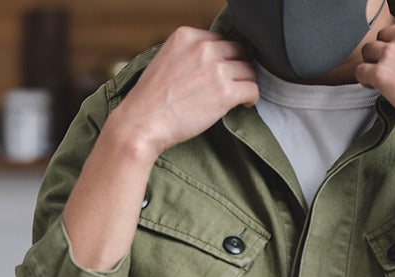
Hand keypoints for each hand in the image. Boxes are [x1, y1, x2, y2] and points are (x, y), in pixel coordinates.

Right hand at [107, 27, 258, 161]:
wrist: (142, 122)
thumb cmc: (151, 100)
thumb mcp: (167, 60)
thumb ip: (189, 55)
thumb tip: (210, 62)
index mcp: (188, 35)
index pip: (221, 39)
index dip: (226, 57)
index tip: (224, 72)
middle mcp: (204, 47)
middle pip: (239, 51)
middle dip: (240, 68)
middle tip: (237, 84)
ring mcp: (216, 69)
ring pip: (249, 70)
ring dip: (246, 84)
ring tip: (240, 96)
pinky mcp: (225, 92)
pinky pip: (252, 89)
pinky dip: (252, 98)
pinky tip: (244, 104)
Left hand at [356, 13, 394, 166]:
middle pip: (384, 37)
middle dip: (387, 52)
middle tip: (394, 69)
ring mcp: (391, 52)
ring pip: (369, 51)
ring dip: (374, 63)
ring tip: (383, 77)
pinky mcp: (381, 74)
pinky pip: (360, 71)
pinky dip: (364, 78)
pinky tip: (374, 86)